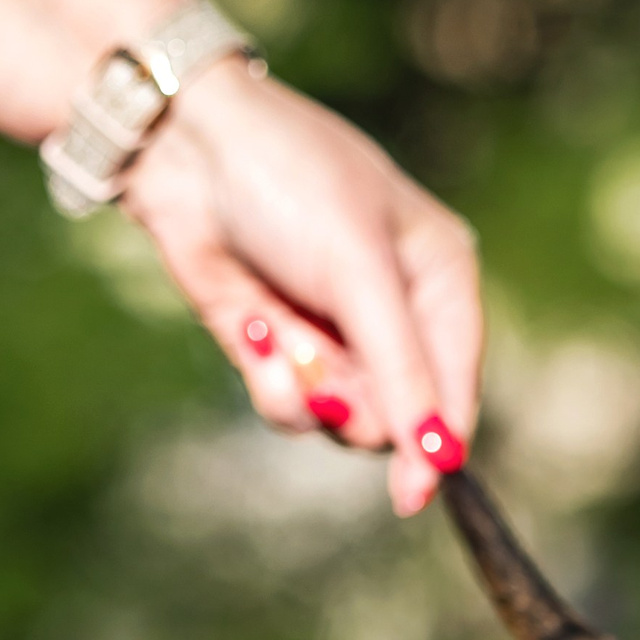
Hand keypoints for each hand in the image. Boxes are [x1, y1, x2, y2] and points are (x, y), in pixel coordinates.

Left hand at [119, 64, 478, 516]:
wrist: (182, 144)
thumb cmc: (291, 183)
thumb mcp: (361, 277)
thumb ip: (404, 372)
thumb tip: (440, 465)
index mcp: (442, 280)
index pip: (456, 387)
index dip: (436, 444)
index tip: (412, 495)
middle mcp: (396, 313)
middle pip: (398, 416)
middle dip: (355, 403)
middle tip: (327, 377)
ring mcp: (336, 332)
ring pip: (340, 418)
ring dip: (306, 390)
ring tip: (276, 336)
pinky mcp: (278, 343)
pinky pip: (290, 402)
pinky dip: (270, 379)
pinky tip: (250, 327)